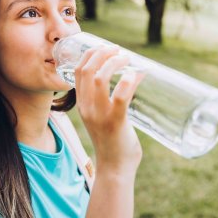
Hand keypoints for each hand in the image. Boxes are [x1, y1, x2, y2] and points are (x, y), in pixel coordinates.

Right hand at [74, 46, 143, 174]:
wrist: (115, 169)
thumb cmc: (113, 142)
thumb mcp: (100, 118)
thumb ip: (105, 102)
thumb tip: (127, 79)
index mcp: (82, 105)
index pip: (79, 71)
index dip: (90, 54)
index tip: (105, 48)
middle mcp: (87, 107)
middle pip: (87, 70)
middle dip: (103, 53)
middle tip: (118, 50)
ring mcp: (100, 114)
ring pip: (100, 78)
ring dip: (114, 63)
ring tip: (126, 58)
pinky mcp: (116, 121)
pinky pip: (121, 96)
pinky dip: (129, 81)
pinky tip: (137, 74)